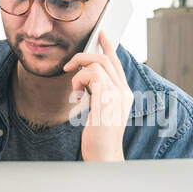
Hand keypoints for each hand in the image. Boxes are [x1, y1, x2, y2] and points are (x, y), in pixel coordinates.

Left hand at [63, 30, 133, 161]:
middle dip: (84, 55)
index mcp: (124, 94)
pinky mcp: (106, 99)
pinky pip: (91, 74)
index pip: (117, 63)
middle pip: (107, 58)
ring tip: (74, 89)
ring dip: (79, 71)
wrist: (104, 157)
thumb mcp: (100, 112)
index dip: (108, 46)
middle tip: (69, 66)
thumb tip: (86, 78)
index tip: (101, 34)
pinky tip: (76, 95)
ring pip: (97, 62)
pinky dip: (78, 81)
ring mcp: (117, 95)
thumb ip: (98, 94)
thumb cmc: (99, 138)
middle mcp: (124, 92)